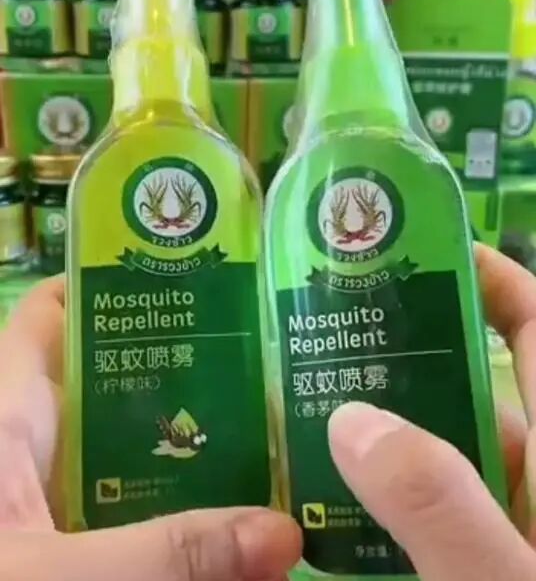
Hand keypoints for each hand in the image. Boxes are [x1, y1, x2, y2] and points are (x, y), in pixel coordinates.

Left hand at [0, 278, 300, 580]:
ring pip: (133, 461)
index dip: (121, 283)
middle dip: (192, 374)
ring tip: (283, 441)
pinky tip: (241, 533)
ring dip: (196, 458)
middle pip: (119, 386)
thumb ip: (165, 557)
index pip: (60, 315)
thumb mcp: (52, 577)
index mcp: (8, 415)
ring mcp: (48, 507)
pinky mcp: (65, 552)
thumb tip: (286, 532)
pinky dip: (178, 527)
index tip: (207, 276)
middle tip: (278, 368)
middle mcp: (30, 448)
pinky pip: (132, 526)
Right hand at [329, 244, 535, 579]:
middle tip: (314, 345)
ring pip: (440, 465)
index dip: (489, 278)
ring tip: (298, 425)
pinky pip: (431, 520)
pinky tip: (325, 512)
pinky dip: (385, 507)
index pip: (534, 330)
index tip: (417, 248)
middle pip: (469, 395)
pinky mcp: (482, 564)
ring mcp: (509, 530)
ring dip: (379, 447)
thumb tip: (349, 419)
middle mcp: (532, 481)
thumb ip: (436, 502)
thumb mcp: (500, 577)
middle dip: (398, 366)